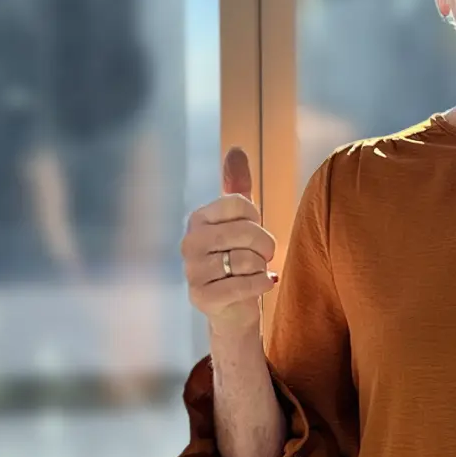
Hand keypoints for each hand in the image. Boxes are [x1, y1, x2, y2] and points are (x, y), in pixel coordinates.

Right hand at [181, 147, 278, 330]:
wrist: (234, 307)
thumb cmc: (238, 258)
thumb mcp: (240, 220)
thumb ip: (238, 185)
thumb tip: (236, 149)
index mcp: (199, 218)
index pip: (242, 204)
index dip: (258, 220)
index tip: (254, 232)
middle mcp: (190, 242)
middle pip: (248, 232)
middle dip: (266, 246)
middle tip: (262, 256)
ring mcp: (192, 271)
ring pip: (249, 260)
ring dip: (262, 268)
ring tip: (254, 273)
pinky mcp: (201, 297)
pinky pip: (245, 285)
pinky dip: (262, 284)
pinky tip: (263, 284)